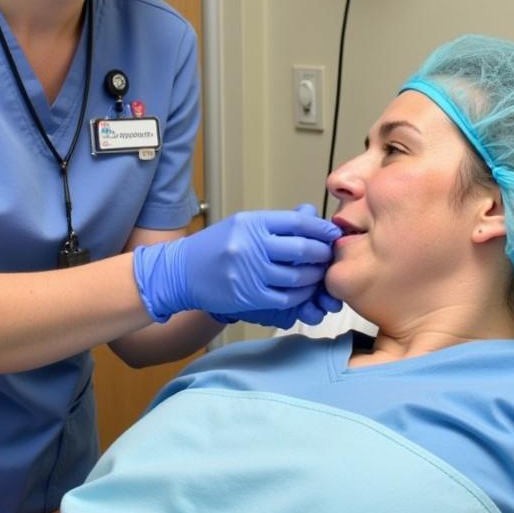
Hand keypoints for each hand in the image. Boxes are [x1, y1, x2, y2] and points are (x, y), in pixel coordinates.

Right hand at [132, 205, 340, 322]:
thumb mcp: (242, 224)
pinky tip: (303, 290)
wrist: (181, 272)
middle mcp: (250, 245)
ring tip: (318, 274)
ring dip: (313, 276)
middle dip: (322, 253)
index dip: (320, 228)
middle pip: (300, 249)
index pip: (296, 222)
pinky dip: (299, 295)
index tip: (333, 234)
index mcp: (251, 223)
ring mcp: (248, 272)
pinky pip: (284, 297)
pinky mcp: (247, 296)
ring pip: (296, 276)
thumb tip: (310, 214)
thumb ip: (276, 223)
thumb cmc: (214, 246)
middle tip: (329, 255)